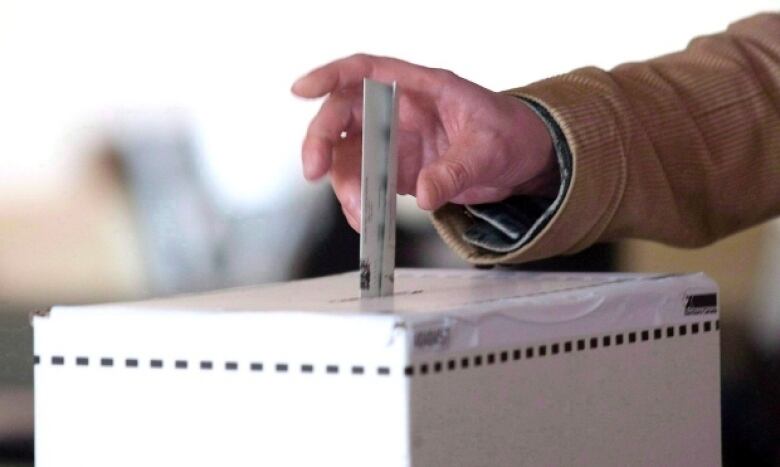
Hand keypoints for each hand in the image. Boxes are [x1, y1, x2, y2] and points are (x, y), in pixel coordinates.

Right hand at [292, 54, 556, 231]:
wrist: (522, 160)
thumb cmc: (509, 134)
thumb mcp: (489, 149)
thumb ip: (456, 169)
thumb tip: (425, 193)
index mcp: (420, 88)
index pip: (366, 71)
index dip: (330, 76)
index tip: (303, 90)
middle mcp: (399, 112)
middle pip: (344, 116)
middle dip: (322, 141)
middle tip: (315, 170)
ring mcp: (395, 142)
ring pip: (348, 156)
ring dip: (343, 185)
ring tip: (360, 214)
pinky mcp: (397, 171)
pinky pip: (366, 185)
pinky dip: (361, 204)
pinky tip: (367, 221)